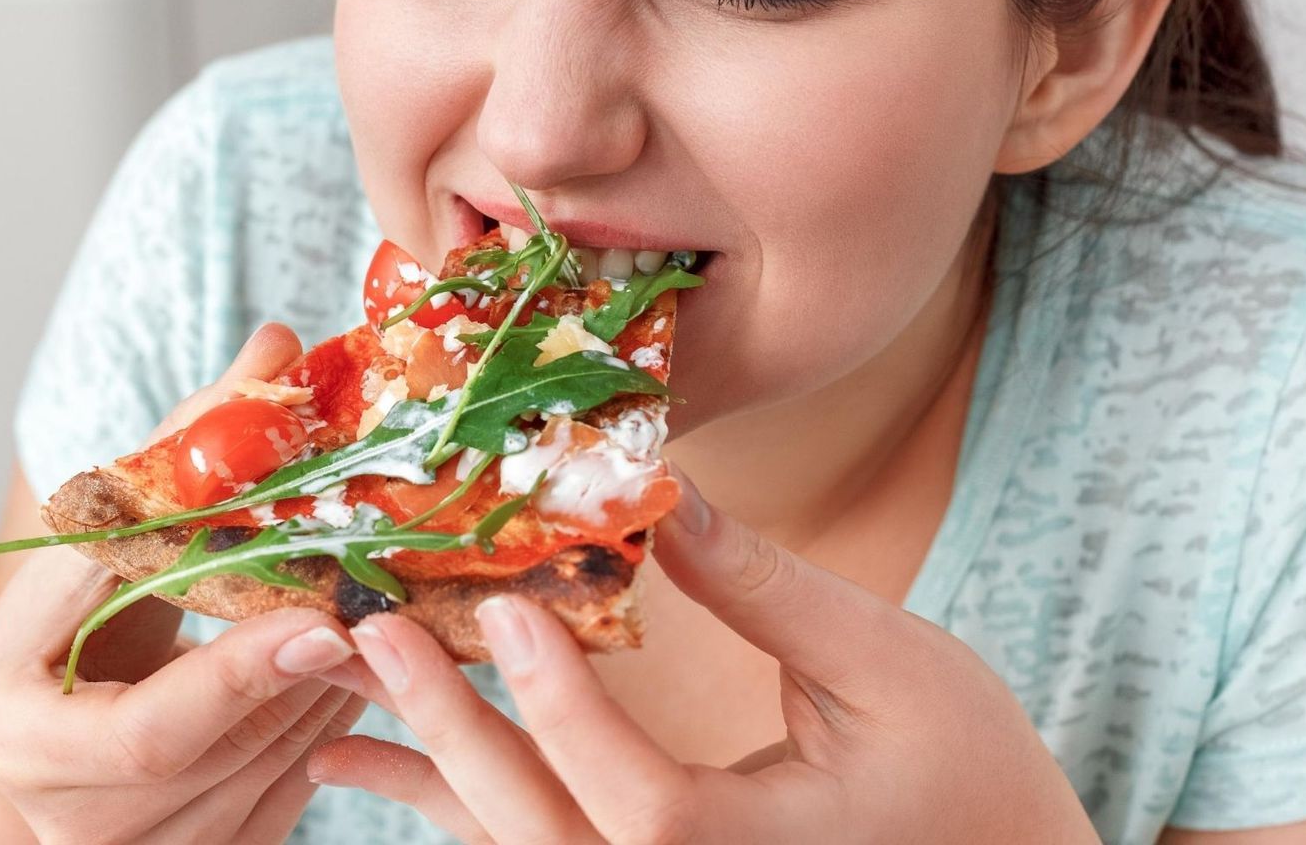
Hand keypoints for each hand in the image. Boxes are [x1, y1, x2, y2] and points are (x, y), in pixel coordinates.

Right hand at [0, 324, 368, 843]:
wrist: (59, 725)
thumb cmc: (74, 620)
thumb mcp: (102, 542)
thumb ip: (181, 451)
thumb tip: (277, 344)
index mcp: (22, 732)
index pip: (144, 728)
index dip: (238, 676)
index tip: (322, 619)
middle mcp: (66, 809)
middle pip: (218, 760)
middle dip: (302, 679)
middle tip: (380, 612)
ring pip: (266, 782)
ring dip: (332, 697)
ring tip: (379, 620)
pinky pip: (287, 801)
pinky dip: (332, 729)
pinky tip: (356, 666)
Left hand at [306, 472, 1098, 843]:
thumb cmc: (972, 775)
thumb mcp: (889, 668)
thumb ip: (769, 592)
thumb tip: (661, 495)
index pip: (635, 798)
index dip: (560, 706)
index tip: (506, 607)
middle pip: (543, 837)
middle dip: (449, 733)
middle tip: (367, 634)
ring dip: (429, 779)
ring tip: (334, 716)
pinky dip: (465, 807)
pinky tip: (387, 768)